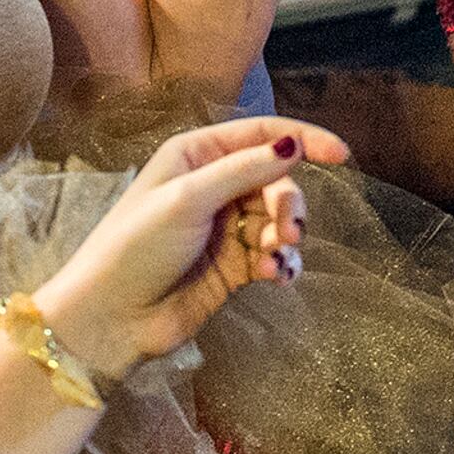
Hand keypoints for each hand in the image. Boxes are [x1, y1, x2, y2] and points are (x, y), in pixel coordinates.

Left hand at [30, 118, 346, 381]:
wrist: (111, 318)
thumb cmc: (136, 247)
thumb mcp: (188, 198)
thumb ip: (245, 170)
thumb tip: (295, 144)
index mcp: (197, 155)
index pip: (262, 135)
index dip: (305, 140)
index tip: (342, 155)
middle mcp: (214, 186)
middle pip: (277, 181)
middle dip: (289, 204)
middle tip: (289, 231)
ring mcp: (225, 228)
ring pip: (278, 220)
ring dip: (285, 238)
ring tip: (274, 260)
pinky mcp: (234, 266)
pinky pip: (274, 255)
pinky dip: (282, 264)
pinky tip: (278, 277)